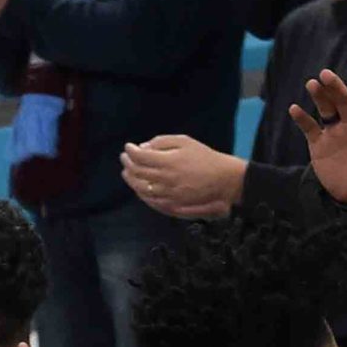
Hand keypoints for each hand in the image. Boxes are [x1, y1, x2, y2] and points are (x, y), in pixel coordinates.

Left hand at [120, 135, 246, 219]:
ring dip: (131, 179)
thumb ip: (162, 142)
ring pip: (140, 189)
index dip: (131, 151)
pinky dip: (140, 193)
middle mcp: (165, 179)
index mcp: (168, 162)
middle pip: (137, 173)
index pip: (140, 157)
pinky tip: (138, 186)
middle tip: (124, 158)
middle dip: (128, 164)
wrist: (222, 180)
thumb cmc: (204, 157)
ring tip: (127, 172)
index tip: (128, 147)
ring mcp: (167, 194)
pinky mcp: (171, 205)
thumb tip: (143, 147)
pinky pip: (150, 200)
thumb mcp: (185, 142)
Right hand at [292, 68, 346, 206]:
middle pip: (344, 101)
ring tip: (312, 84)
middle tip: (326, 75)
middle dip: (335, 87)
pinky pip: (309, 128)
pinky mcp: (319, 145)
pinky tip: (294, 109)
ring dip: (319, 96)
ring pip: (326, 109)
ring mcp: (335, 133)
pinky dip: (302, 118)